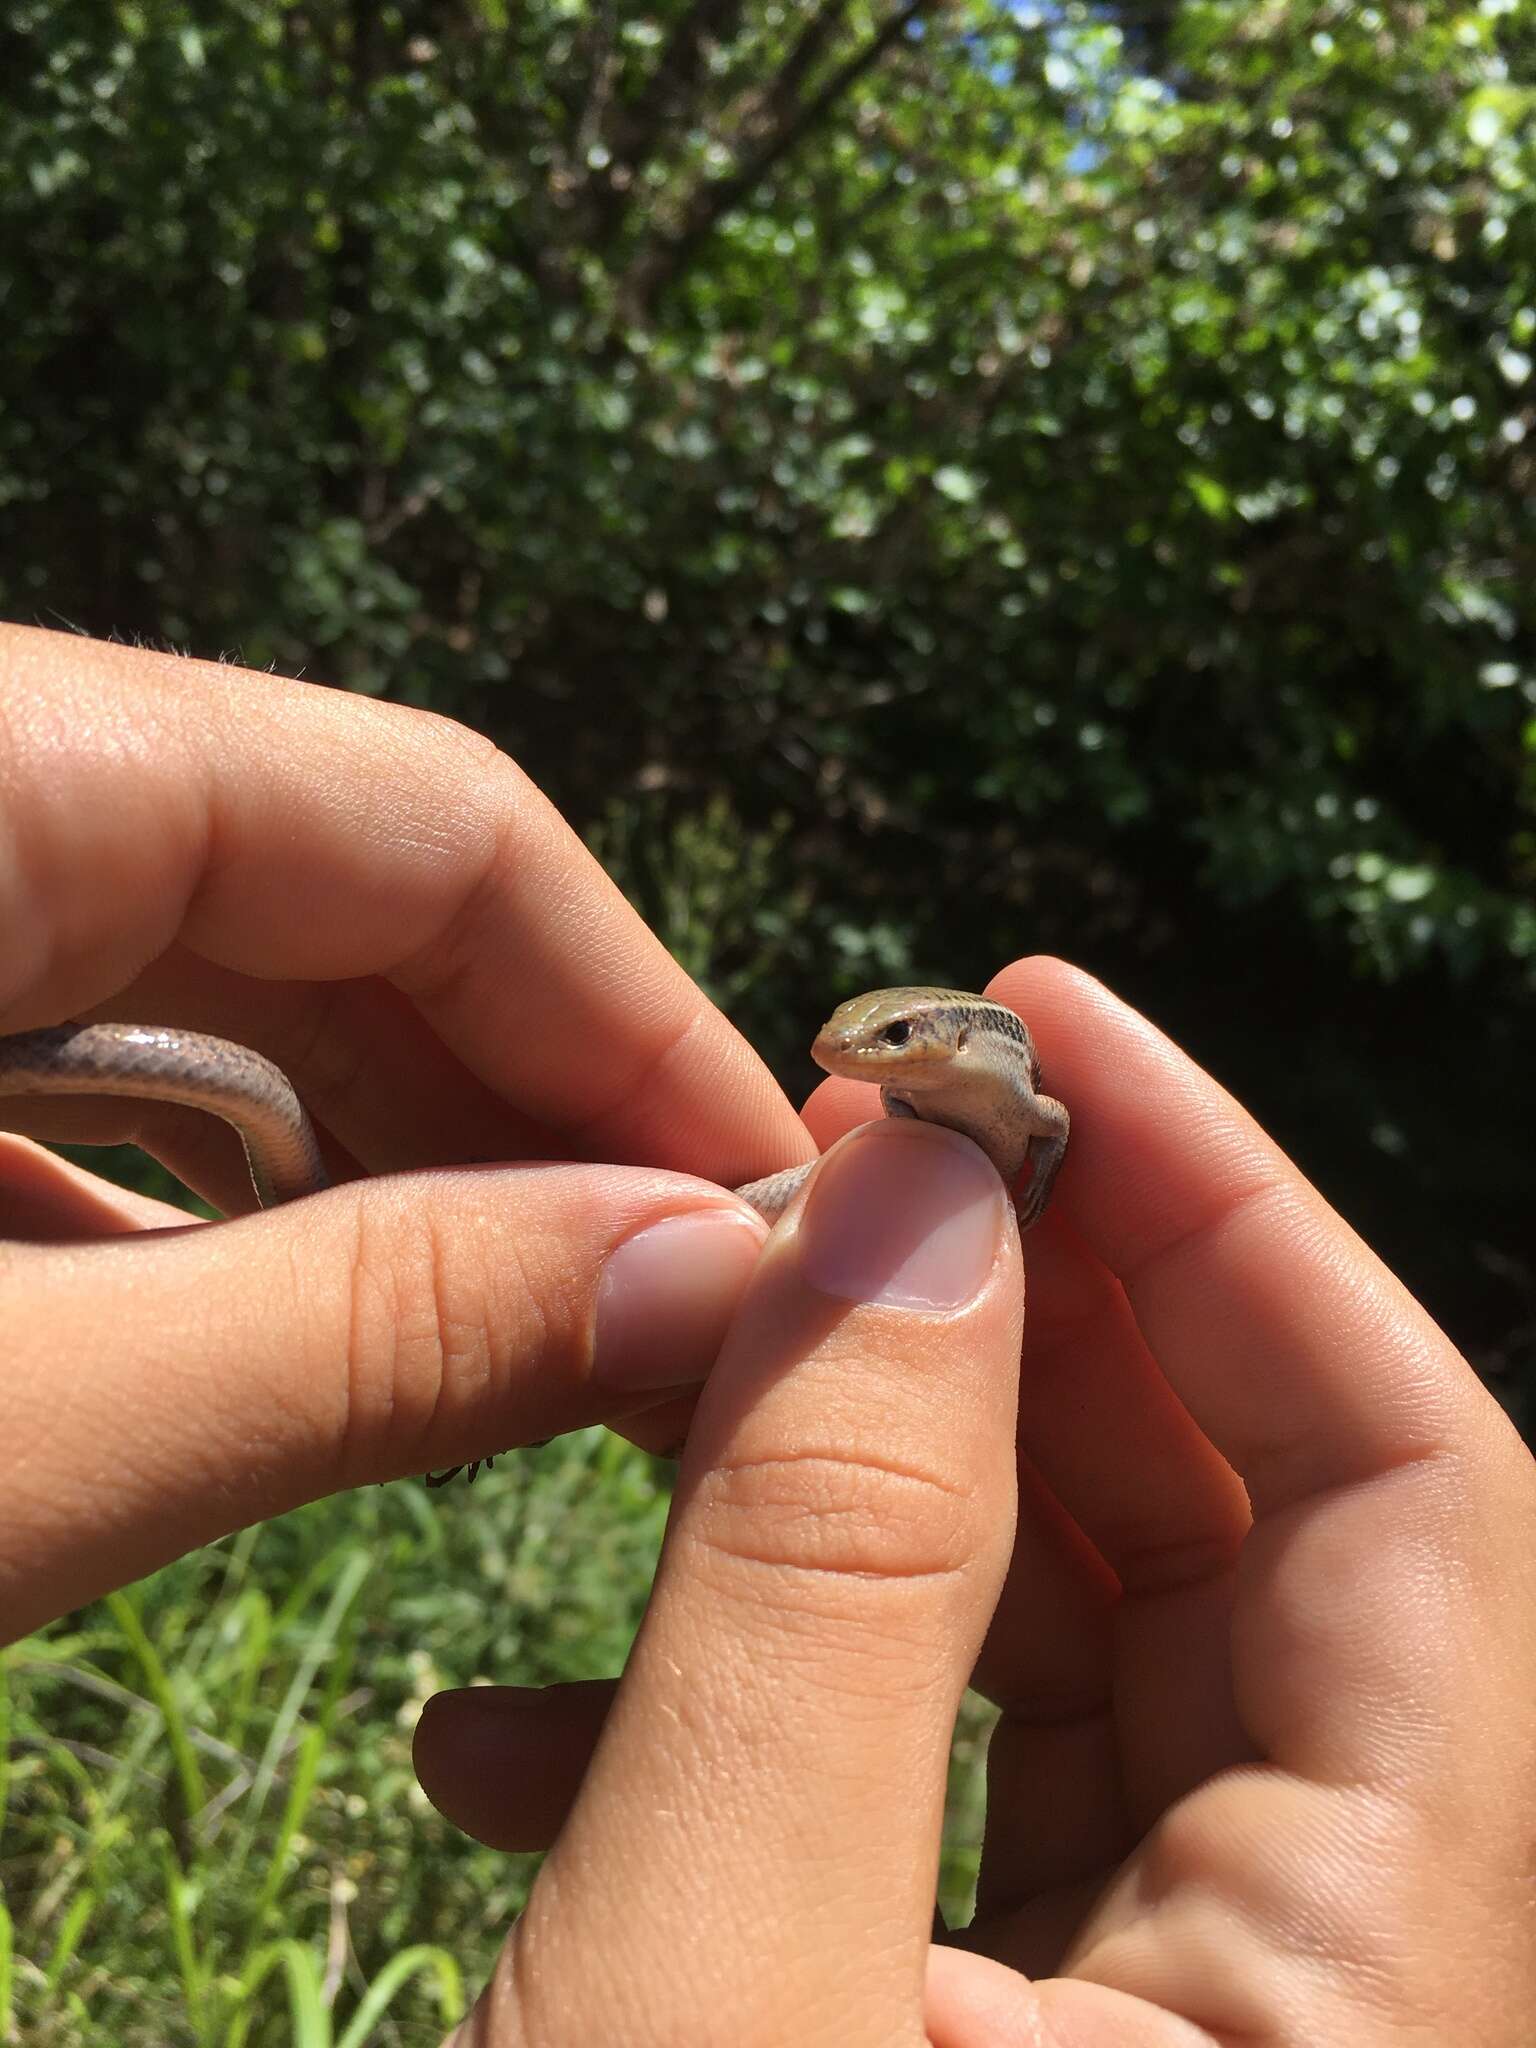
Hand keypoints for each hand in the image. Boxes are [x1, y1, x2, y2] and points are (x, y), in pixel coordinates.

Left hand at [0, 624, 809, 1641]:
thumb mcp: (5, 1429)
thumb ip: (369, 1328)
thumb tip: (713, 1275)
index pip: (429, 816)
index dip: (641, 1023)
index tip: (785, 1221)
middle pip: (339, 905)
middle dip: (527, 1125)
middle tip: (677, 1338)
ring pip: (215, 1000)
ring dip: (382, 1185)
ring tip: (526, 1371)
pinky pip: (73, 1069)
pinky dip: (205, 1212)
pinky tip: (287, 1353)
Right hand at [415, 958, 1535, 2045]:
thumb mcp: (711, 1982)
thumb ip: (831, 1578)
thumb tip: (911, 1202)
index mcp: (1365, 2004)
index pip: (1411, 1489)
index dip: (1234, 1212)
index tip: (1027, 1017)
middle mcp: (1308, 2001)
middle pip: (1232, 1540)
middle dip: (1013, 1314)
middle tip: (821, 1156)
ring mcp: (1155, 2038)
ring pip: (1064, 1648)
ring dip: (843, 1493)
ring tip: (648, 1376)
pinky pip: (932, 1802)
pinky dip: (758, 1714)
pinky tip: (512, 1728)